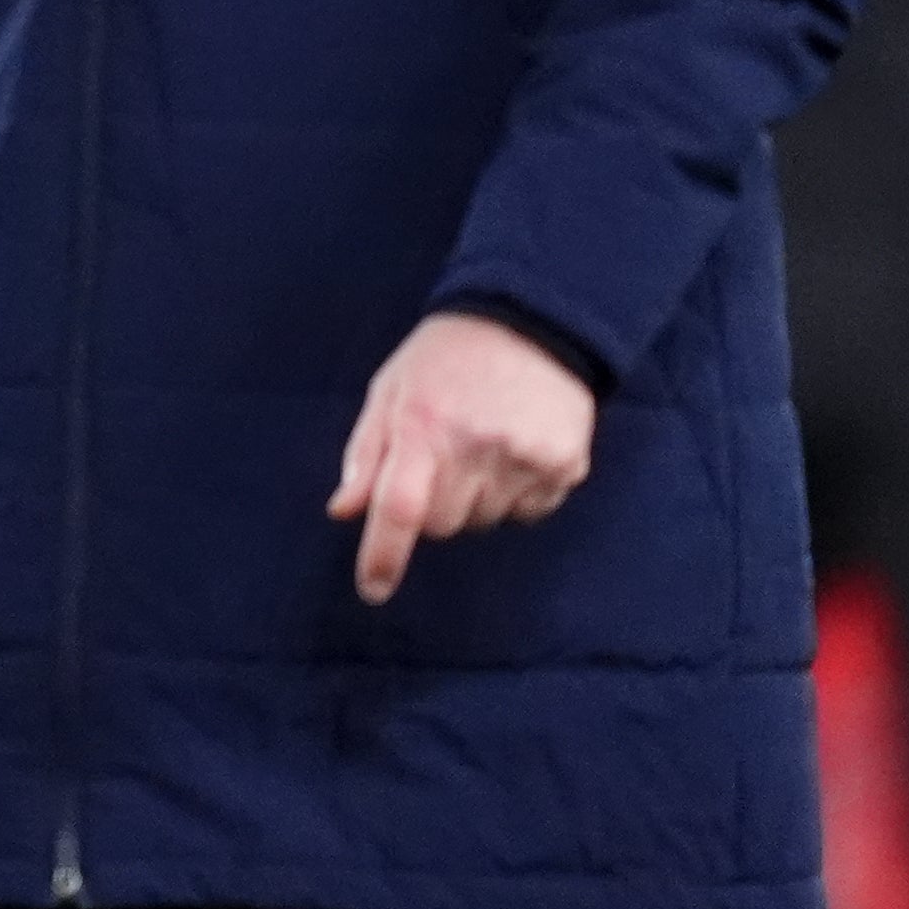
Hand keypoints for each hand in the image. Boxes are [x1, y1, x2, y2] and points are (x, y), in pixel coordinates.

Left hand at [327, 310, 596, 602]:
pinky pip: (528, 512)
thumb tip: (343, 512)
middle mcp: (477, 446)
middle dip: (430, 507)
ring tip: (480, 443)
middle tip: (439, 459)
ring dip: (474, 499)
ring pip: (484, 522)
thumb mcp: (391, 390)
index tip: (373, 589)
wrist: (530, 319)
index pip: (401, 508)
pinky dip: (515, 494)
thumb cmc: (445, 357)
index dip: (384, 555)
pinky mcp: (565, 466)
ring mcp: (527, 459)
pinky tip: (513, 448)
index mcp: (424, 425)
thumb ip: (366, 454)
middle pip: (441, 525)